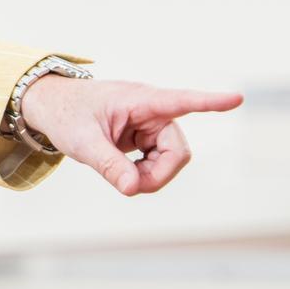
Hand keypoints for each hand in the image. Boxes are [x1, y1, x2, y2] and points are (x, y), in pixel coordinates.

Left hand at [17, 75, 241, 195]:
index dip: (210, 102)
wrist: (52, 108)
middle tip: (129, 186)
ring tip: (119, 175)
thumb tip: (132, 190)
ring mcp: (151, 125)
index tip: (237, 98)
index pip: (181, 101)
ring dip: (150, 176)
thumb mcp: (83, 141)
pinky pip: (159, 163)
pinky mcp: (146, 138)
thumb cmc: (67, 115)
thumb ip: (108, 165)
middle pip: (178, 150)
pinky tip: (123, 172)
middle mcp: (152, 111)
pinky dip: (144, 174)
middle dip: (159, 174)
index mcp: (141, 100)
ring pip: (170, 160)